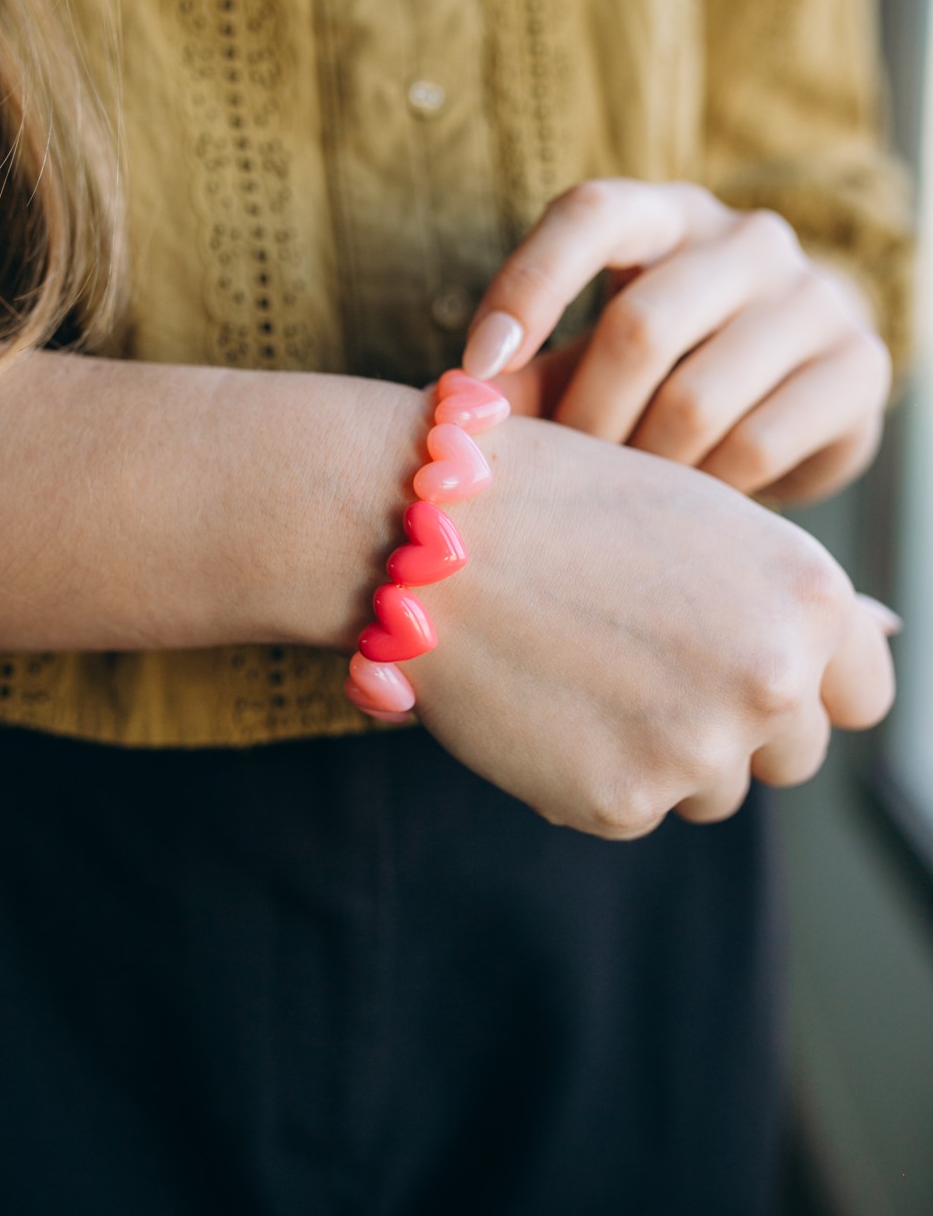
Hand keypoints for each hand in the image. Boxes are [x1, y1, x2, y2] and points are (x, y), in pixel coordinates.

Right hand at [408, 414, 896, 837]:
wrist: (430, 533)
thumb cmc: (563, 505)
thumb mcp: (702, 519)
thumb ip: (793, 595)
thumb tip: (884, 631)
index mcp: (807, 597)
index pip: (864, 695)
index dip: (807, 683)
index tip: (746, 668)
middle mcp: (772, 678)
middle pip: (794, 755)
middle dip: (733, 723)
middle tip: (644, 663)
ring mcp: (698, 748)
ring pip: (712, 790)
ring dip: (666, 753)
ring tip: (586, 673)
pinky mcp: (620, 803)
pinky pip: (633, 810)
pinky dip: (594, 773)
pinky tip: (547, 703)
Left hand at [462, 179, 891, 503]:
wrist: (807, 385)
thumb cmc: (678, 365)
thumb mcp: (600, 353)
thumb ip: (535, 371)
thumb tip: (452, 414)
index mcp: (665, 215)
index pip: (590, 214)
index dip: (527, 285)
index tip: (478, 369)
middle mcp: (746, 238)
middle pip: (639, 327)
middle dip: (586, 422)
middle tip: (564, 478)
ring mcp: (812, 296)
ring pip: (696, 401)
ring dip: (644, 470)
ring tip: (626, 500)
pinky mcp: (858, 366)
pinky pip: (757, 446)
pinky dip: (707, 494)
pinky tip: (692, 506)